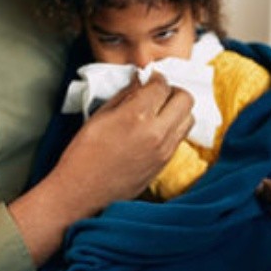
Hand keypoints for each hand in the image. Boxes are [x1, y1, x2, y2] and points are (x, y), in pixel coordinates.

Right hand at [11, 73, 193, 263]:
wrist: (82, 192)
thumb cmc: (83, 155)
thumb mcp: (99, 117)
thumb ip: (124, 96)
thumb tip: (139, 82)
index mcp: (137, 116)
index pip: (162, 86)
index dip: (156, 78)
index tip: (149, 79)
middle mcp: (157, 133)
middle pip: (185, 99)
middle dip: (173, 91)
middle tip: (158, 93)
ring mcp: (164, 151)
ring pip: (188, 119)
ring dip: (178, 110)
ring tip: (160, 111)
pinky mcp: (164, 164)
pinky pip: (180, 138)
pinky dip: (174, 127)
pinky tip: (156, 128)